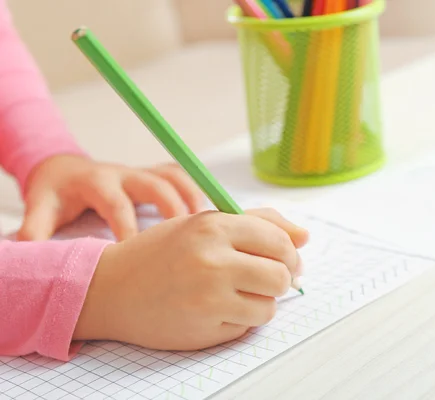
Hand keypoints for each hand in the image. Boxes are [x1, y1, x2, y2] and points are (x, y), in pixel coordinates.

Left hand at [17, 155, 204, 241]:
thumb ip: (35, 229)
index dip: (128, 229)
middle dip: (173, 210)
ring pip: (174, 176)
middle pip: (156, 184)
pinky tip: (209, 217)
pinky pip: (180, 177)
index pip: (117, 204)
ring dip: (193, 198)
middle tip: (186, 240)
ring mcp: (141, 171)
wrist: (63, 169)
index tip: (137, 255)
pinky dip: (196, 192)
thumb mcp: (40, 208)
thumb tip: (28, 256)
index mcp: (97, 182)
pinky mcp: (153, 174)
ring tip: (209, 226)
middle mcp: (124, 173)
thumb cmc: (55, 194)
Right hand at [73, 208, 308, 350]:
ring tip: (237, 293)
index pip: (280, 241)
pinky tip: (217, 309)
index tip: (285, 260)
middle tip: (268, 278)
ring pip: (269, 306)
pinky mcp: (204, 329)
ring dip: (261, 302)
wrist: (111, 288)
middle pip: (281, 276)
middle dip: (281, 279)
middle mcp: (213, 261)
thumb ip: (258, 223)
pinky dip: (241, 319)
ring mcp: (209, 299)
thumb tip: (305, 236)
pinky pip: (247, 326)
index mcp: (214, 226)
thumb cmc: (162, 252)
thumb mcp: (205, 223)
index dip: (290, 253)